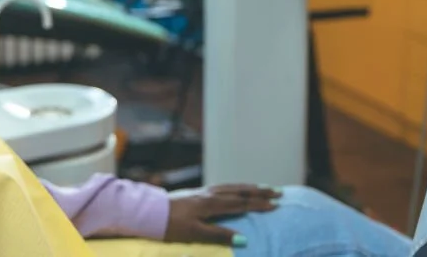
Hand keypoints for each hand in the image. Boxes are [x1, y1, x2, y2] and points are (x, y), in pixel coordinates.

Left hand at [164, 185, 279, 247]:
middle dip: (258, 192)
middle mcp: (209, 194)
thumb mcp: (196, 234)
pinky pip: (223, 187)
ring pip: (231, 187)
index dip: (258, 205)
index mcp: (211, 204)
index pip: (240, 204)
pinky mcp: (197, 194)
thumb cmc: (171, 226)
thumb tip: (243, 240)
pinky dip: (235, 187)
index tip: (276, 205)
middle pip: (239, 191)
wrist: (149, 212)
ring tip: (262, 188)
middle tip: (277, 191)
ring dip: (248, 187)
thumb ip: (219, 235)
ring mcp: (203, 192)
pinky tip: (236, 189)